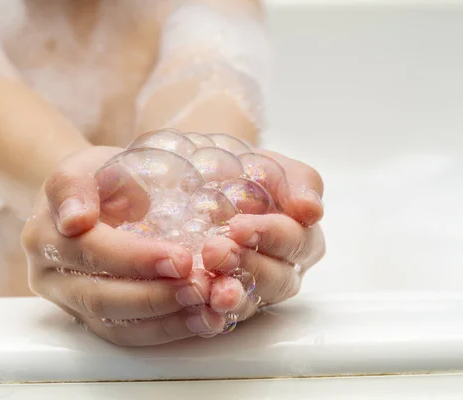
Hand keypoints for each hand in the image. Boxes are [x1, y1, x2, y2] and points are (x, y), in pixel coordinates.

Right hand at [21, 146, 225, 346]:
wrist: (90, 200)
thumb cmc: (97, 179)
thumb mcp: (89, 165)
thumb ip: (80, 185)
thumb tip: (75, 219)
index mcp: (44, 232)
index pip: (89, 250)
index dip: (134, 259)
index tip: (180, 258)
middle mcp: (49, 274)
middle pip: (100, 297)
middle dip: (155, 297)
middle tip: (199, 288)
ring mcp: (68, 302)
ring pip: (113, 326)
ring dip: (165, 321)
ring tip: (206, 310)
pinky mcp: (90, 320)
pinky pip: (125, 336)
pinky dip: (164, 332)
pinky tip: (199, 322)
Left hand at [202, 150, 325, 319]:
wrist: (196, 176)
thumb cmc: (237, 170)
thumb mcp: (268, 163)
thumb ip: (296, 180)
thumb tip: (312, 209)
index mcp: (297, 235)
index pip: (295, 242)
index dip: (271, 236)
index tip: (239, 227)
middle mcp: (279, 267)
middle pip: (277, 279)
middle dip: (248, 266)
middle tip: (216, 252)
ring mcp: (251, 288)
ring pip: (252, 302)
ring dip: (232, 297)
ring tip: (211, 290)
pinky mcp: (222, 303)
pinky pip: (223, 318)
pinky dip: (211, 316)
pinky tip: (199, 310)